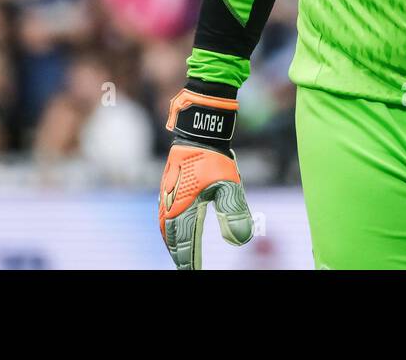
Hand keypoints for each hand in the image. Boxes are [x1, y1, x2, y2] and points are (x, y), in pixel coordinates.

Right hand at [158, 82, 254, 269]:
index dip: (189, 261)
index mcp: (183, 208)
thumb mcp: (229, 185)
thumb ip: (234, 212)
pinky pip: (165, 215)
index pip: (185, 244)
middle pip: (172, 239)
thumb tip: (241, 241)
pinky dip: (168, 228)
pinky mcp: (169, 187)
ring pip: (166, 227)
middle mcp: (171, 205)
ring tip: (179, 254)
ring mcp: (167, 195)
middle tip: (187, 268)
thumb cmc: (214, 158)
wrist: (198, 132)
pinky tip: (174, 229)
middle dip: (179, 255)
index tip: (194, 273)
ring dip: (172, 243)